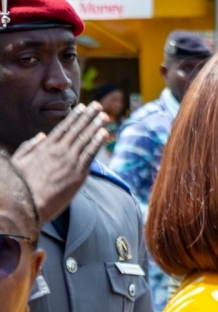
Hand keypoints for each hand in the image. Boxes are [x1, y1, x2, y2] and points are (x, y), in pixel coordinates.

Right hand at [12, 103, 108, 222]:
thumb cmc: (20, 185)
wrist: (28, 205)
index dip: (75, 117)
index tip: (82, 107)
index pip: (63, 128)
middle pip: (77, 130)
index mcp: (45, 147)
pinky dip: (98, 142)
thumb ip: (29, 146)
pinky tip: (105, 133)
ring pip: (86, 139)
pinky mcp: (79, 173)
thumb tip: (42, 136)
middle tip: (99, 106)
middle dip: (89, 116)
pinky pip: (91, 153)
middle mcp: (59, 151)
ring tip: (105, 116)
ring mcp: (70, 161)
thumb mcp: (18, 161)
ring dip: (97, 126)